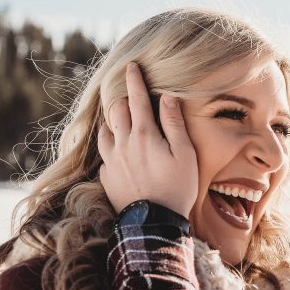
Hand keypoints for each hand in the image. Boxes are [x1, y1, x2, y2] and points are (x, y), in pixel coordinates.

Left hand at [98, 62, 198, 216]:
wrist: (154, 223)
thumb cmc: (177, 188)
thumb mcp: (185, 154)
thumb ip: (174, 124)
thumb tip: (167, 97)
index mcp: (144, 135)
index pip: (137, 99)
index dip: (134, 81)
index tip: (131, 66)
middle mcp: (123, 144)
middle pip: (116, 111)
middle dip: (122, 98)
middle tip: (129, 95)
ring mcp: (112, 161)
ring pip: (105, 132)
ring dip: (113, 122)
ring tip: (121, 122)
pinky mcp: (107, 178)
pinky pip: (105, 156)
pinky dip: (112, 148)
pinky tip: (120, 154)